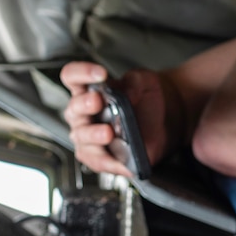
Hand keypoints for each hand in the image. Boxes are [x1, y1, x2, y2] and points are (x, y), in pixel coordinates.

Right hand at [60, 61, 170, 176]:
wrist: (163, 119)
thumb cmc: (146, 98)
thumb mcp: (144, 82)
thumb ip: (134, 83)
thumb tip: (128, 94)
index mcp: (89, 89)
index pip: (72, 76)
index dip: (81, 73)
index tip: (100, 74)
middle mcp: (83, 112)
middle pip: (75, 107)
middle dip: (85, 105)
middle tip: (97, 101)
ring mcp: (88, 135)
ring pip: (82, 136)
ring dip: (94, 135)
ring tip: (108, 133)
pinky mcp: (98, 156)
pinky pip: (97, 161)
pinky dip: (109, 162)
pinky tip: (120, 160)